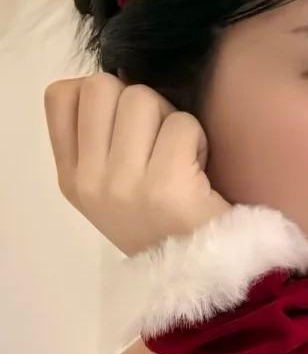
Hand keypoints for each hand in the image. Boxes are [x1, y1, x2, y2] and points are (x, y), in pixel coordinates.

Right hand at [43, 72, 231, 257]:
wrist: (200, 275)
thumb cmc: (162, 225)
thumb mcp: (111, 190)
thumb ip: (101, 140)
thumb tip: (120, 78)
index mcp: (71, 178)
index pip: (61, 96)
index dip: (100, 95)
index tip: (125, 125)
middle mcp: (88, 181)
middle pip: (103, 86)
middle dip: (141, 102)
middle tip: (160, 141)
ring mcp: (122, 184)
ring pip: (142, 98)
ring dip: (172, 119)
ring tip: (180, 157)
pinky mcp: (165, 186)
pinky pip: (182, 124)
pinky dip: (198, 140)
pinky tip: (198, 171)